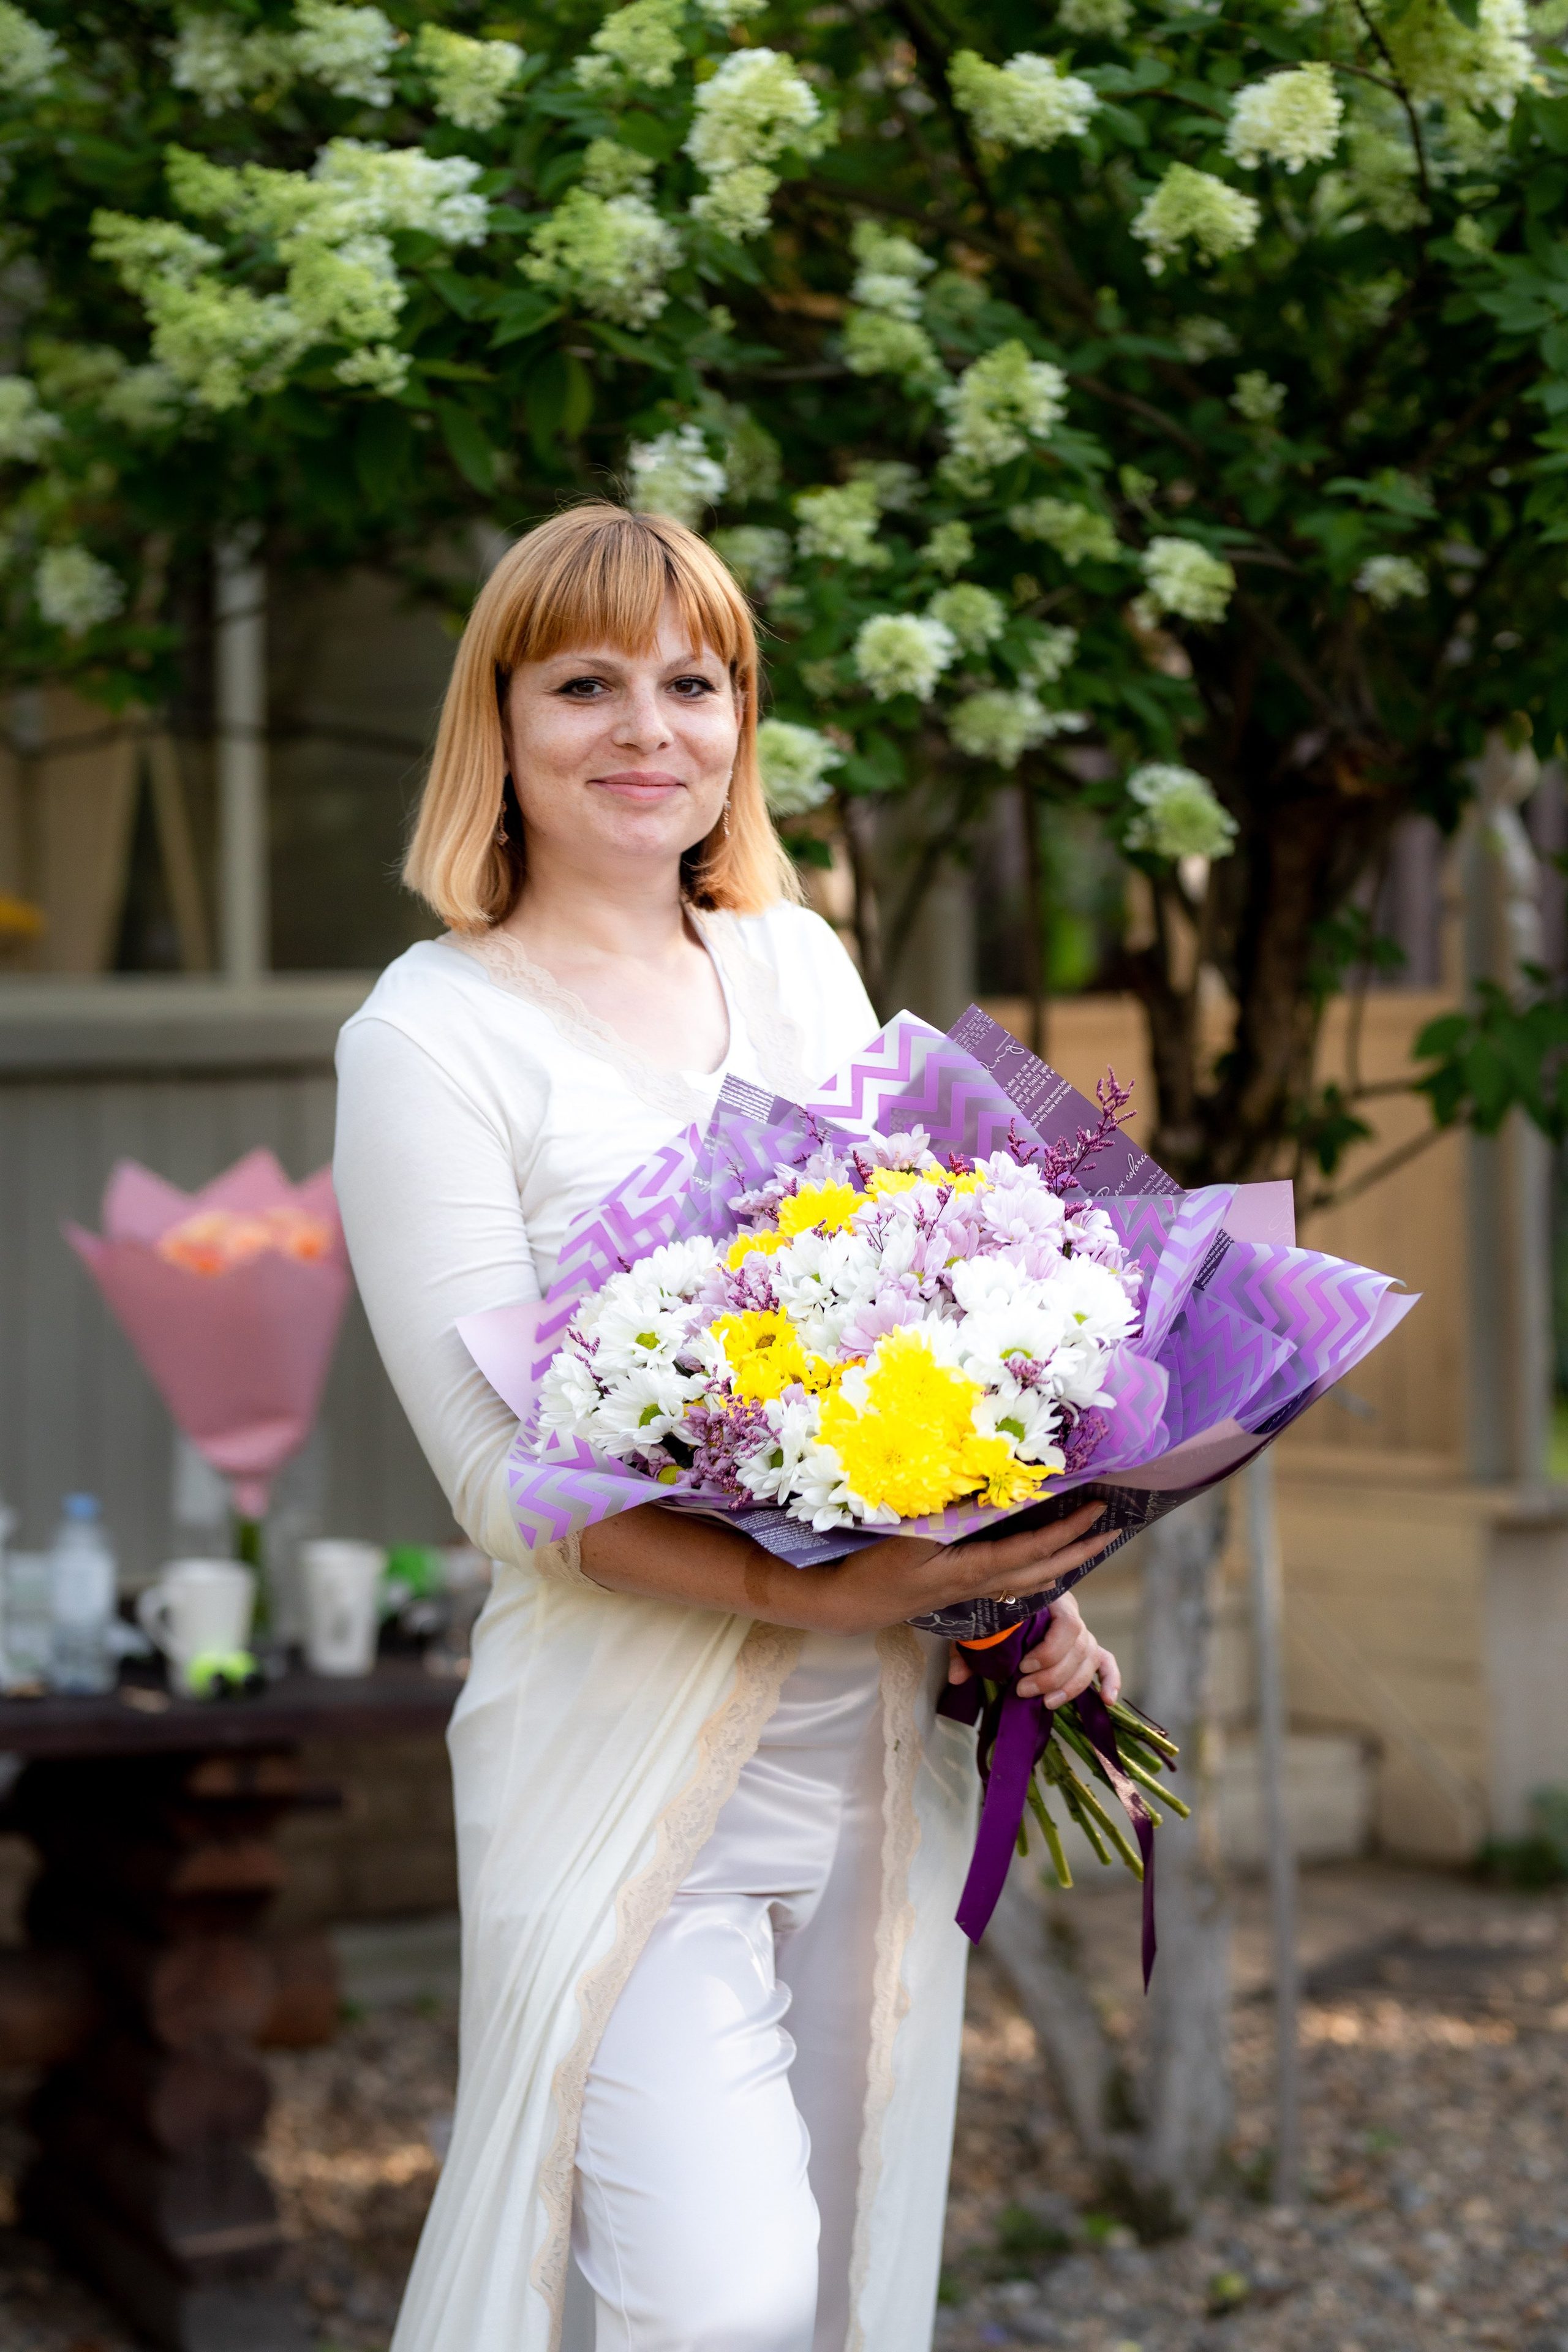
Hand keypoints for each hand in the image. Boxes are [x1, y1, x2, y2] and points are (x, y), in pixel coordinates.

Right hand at [808, 1501, 1117, 1636]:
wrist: (850, 1604)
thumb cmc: (876, 1567)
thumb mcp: (912, 1532)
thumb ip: (952, 1510)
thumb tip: (990, 1481)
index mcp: (975, 1568)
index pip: (1035, 1549)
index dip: (1069, 1530)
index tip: (1098, 1509)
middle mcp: (982, 1583)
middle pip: (1045, 1570)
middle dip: (1082, 1550)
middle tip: (1115, 1530)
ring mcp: (972, 1590)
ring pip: (1031, 1581)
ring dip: (1064, 1562)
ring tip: (1088, 1545)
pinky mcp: (960, 1590)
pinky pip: (1012, 1582)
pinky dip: (1036, 1571)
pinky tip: (1041, 1565)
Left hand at [946, 1587, 1120, 1709]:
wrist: (1004, 1600)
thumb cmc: (994, 1614)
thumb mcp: (977, 1628)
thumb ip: (968, 1650)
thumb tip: (957, 1677)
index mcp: (1049, 1600)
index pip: (1067, 1624)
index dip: (1050, 1651)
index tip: (1022, 1667)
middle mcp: (1071, 1614)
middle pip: (1079, 1647)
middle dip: (1052, 1676)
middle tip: (1023, 1691)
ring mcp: (1082, 1633)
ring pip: (1090, 1660)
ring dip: (1070, 1686)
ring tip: (1046, 1703)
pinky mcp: (1088, 1649)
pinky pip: (1107, 1662)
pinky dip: (1110, 1680)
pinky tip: (1107, 1700)